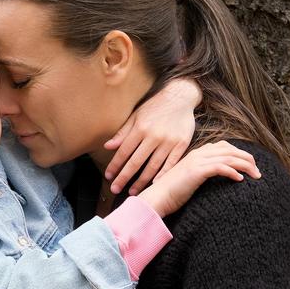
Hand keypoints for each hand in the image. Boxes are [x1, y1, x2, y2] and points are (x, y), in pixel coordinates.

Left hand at [103, 78, 200, 194]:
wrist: (181, 96)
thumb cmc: (155, 106)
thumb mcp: (136, 116)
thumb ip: (123, 133)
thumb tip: (107, 146)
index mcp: (140, 128)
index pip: (124, 152)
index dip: (115, 166)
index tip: (108, 177)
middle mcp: (154, 136)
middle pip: (136, 162)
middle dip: (124, 177)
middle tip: (115, 189)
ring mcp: (169, 141)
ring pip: (152, 166)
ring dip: (141, 181)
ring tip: (133, 192)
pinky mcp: (182, 144)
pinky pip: (171, 163)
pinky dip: (163, 175)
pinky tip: (155, 184)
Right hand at [138, 140, 259, 216]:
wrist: (156, 198)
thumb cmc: (171, 192)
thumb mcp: (188, 179)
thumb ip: (201, 173)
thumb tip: (217, 176)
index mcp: (196, 153)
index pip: (224, 146)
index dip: (239, 153)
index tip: (249, 165)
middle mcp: (198, 154)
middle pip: (231, 150)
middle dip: (248, 159)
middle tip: (258, 172)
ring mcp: (197, 161)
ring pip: (230, 157)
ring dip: (246, 166)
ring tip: (256, 176)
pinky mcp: (197, 171)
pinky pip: (222, 167)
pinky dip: (234, 172)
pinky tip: (240, 180)